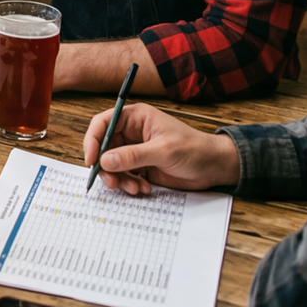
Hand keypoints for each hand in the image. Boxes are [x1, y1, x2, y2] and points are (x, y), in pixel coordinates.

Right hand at [82, 103, 241, 194]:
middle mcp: (132, 133)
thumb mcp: (163, 151)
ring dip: (119, 179)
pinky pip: (124, 176)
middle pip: (103, 147)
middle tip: (112, 182)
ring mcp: (135, 151)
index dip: (93, 140)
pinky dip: (129, 184)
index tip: (91, 159)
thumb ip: (133, 156)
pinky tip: (144, 188)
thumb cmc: (195, 149)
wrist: (214, 167)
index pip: (103, 123)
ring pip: (112, 165)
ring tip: (135, 188)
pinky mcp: (141, 167)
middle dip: (106, 166)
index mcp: (136, 118)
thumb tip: (105, 160)